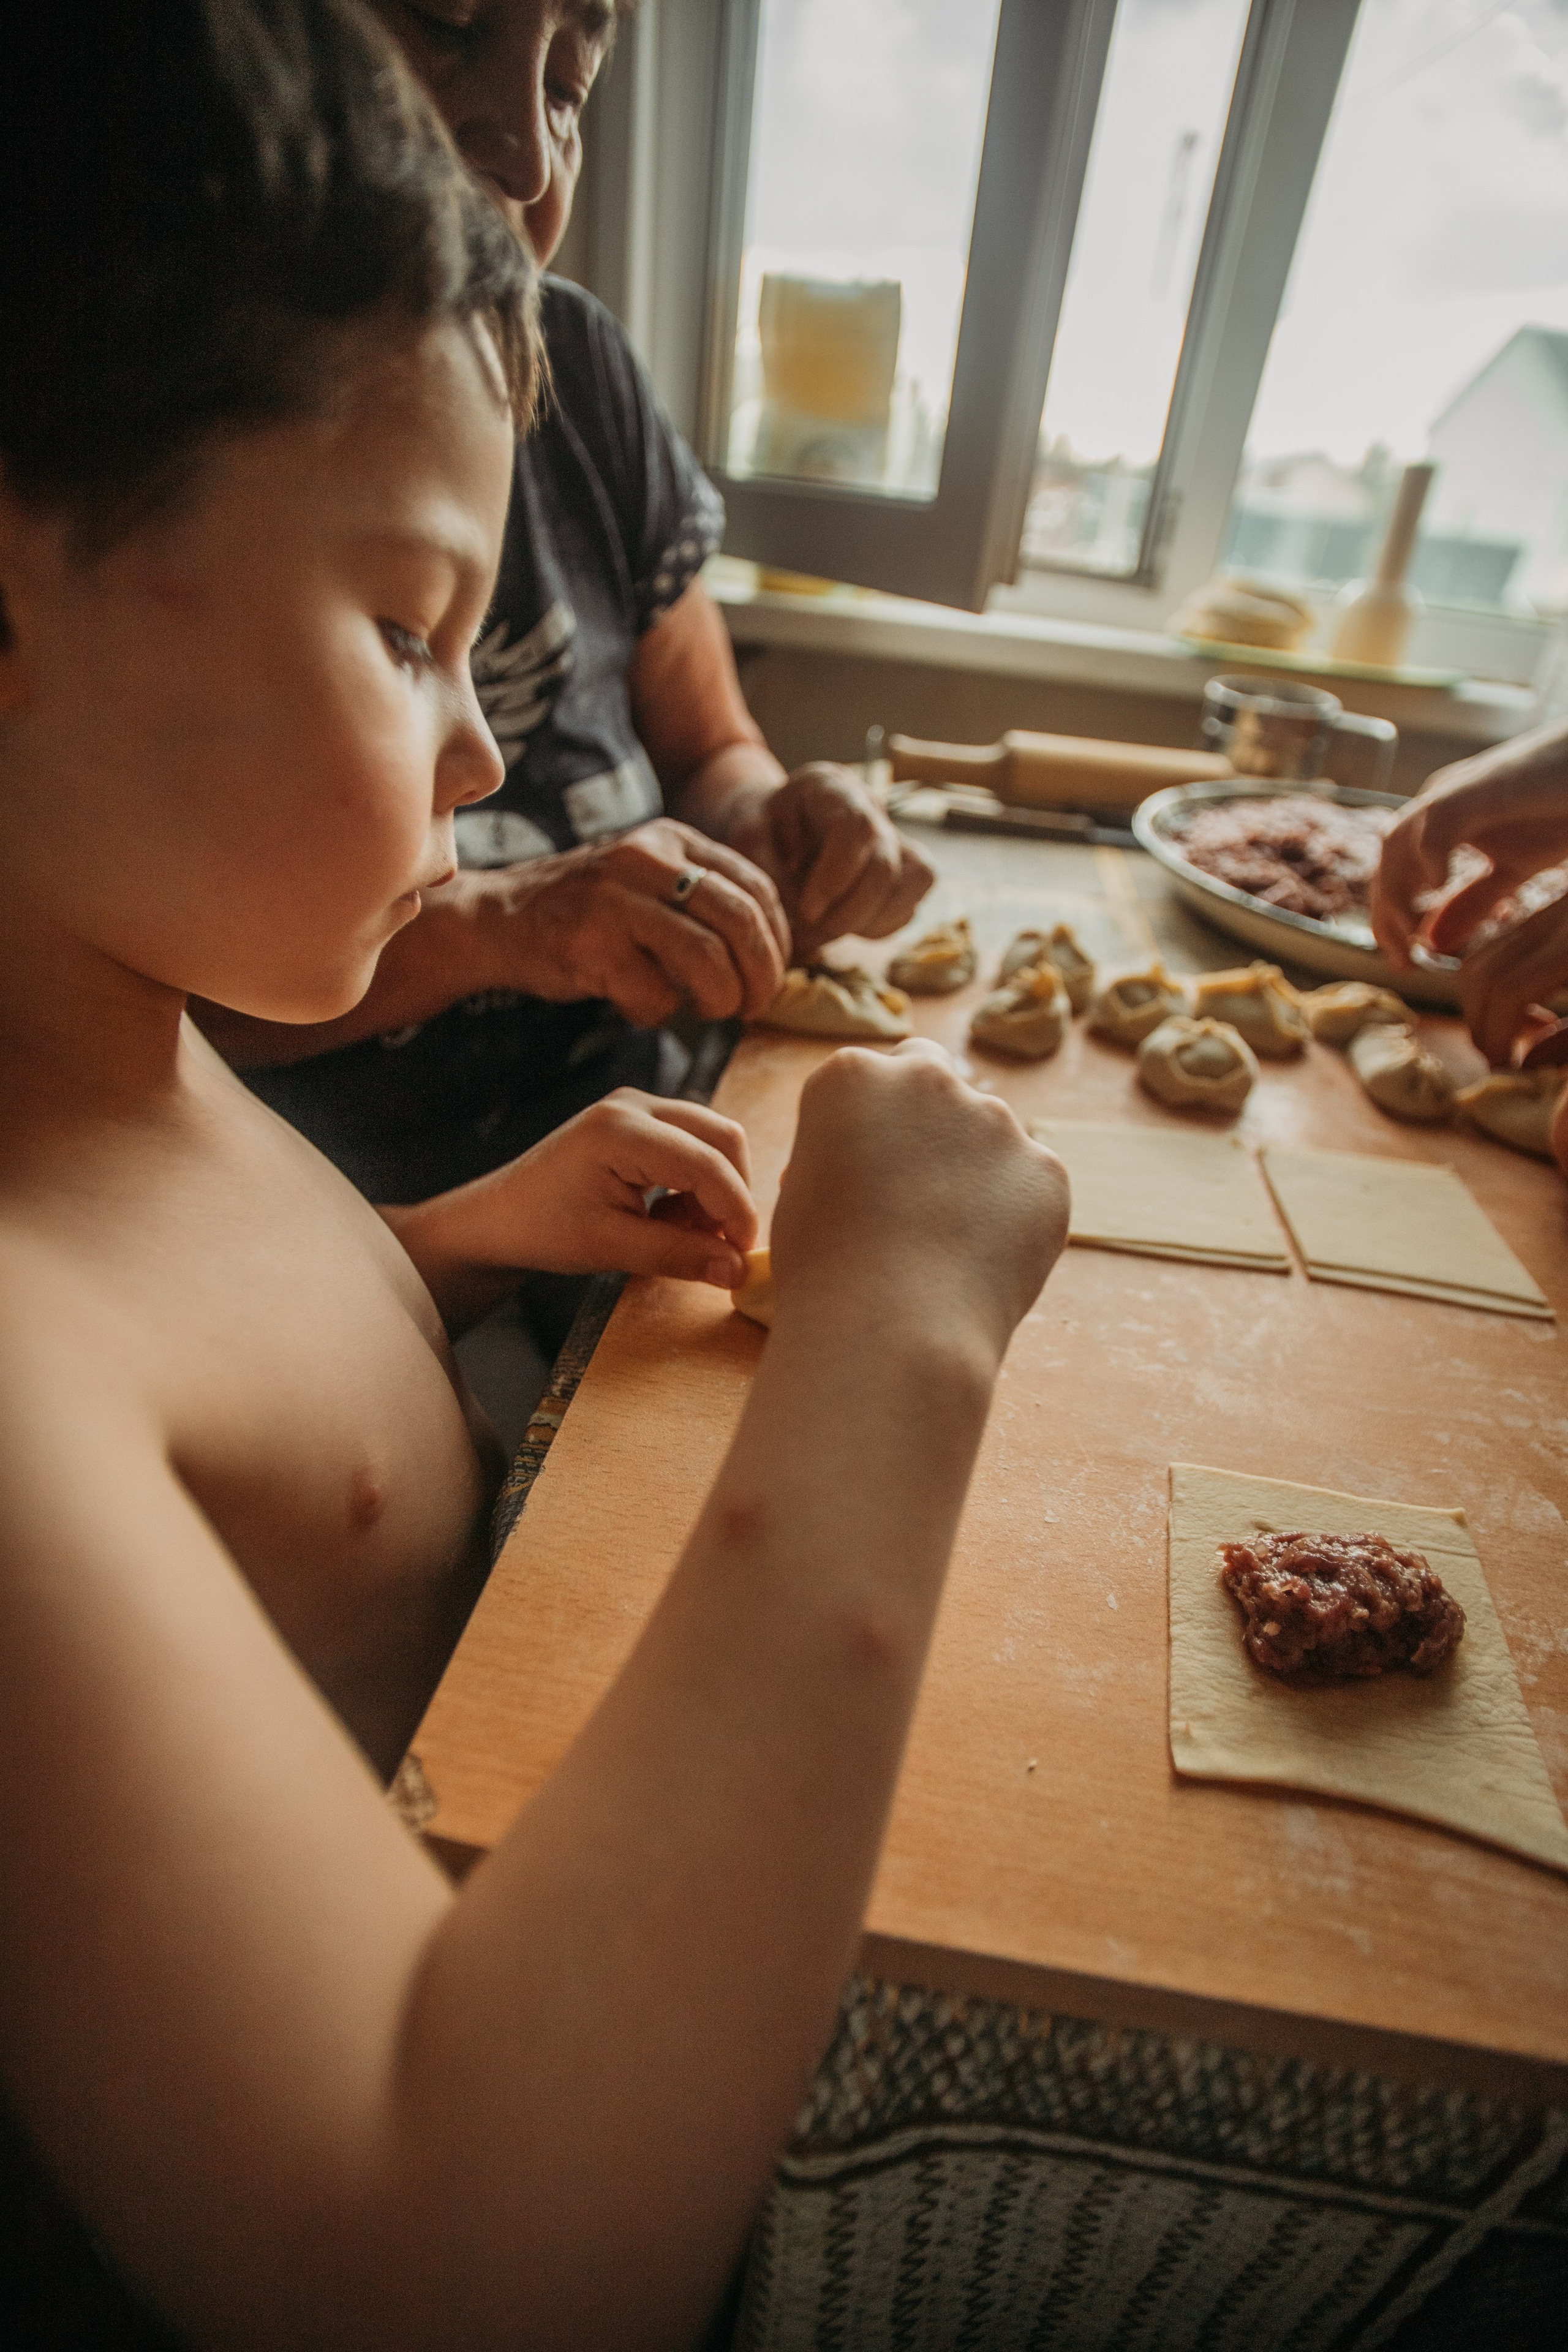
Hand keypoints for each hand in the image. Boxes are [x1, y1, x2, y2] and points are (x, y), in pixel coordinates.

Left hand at [413, 1090, 757, 1288]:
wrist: (499, 1217)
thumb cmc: (543, 1229)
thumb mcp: (611, 1248)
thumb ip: (678, 1254)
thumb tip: (738, 1270)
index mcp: (622, 1130)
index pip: (707, 1163)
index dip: (736, 1210)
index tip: (744, 1255)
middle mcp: (635, 1105)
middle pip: (720, 1137)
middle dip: (732, 1193)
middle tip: (726, 1246)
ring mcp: (637, 1108)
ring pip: (710, 1140)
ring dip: (715, 1190)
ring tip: (690, 1236)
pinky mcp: (638, 1121)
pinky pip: (690, 1145)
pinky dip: (696, 1184)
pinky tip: (670, 1218)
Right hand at [471, 819, 788, 1024]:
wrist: (496, 918)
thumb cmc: (586, 912)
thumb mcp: (646, 879)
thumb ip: (700, 897)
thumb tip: (769, 951)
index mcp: (671, 840)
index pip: (756, 888)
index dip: (778, 942)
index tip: (770, 976)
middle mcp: (647, 860)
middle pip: (741, 922)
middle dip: (761, 976)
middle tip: (752, 1007)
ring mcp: (616, 900)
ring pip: (707, 958)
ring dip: (719, 999)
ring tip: (708, 1011)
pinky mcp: (590, 945)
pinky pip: (654, 994)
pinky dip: (659, 1013)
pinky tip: (641, 1007)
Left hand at [722, 765, 934, 958]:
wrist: (769, 832)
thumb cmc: (757, 834)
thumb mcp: (747, 847)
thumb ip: (774, 878)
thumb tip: (809, 922)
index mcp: (830, 787)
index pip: (856, 826)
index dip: (837, 876)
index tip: (808, 911)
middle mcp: (870, 806)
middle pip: (886, 861)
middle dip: (851, 910)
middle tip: (812, 928)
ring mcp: (893, 836)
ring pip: (914, 880)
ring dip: (871, 918)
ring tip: (827, 926)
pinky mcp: (903, 869)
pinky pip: (910, 902)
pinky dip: (881, 924)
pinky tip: (845, 923)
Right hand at [769, 1040, 1068, 1359]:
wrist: (889, 1335)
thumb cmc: (823, 1274)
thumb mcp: (802, 1194)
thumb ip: (844, 1153)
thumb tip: (876, 1161)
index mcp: (853, 1076)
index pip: (872, 1075)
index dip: (871, 1123)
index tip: (867, 1166)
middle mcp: (928, 1081)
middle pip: (933, 1081)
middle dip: (927, 1118)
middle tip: (916, 1187)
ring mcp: (996, 1122)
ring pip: (987, 1135)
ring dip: (972, 1170)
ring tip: (946, 1247)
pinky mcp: (1045, 1170)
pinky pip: (1028, 1184)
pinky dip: (1012, 1214)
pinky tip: (982, 1262)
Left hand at [1371, 722, 1567, 967]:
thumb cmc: (1559, 810)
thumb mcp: (1512, 869)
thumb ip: (1472, 902)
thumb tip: (1433, 942)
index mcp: (1441, 823)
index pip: (1395, 873)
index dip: (1390, 920)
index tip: (1404, 963)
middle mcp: (1438, 804)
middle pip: (1388, 861)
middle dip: (1386, 915)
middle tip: (1402, 962)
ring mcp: (1454, 791)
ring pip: (1398, 843)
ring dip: (1397, 892)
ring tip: (1413, 935)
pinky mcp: (1478, 785)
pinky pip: (1439, 819)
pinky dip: (1431, 853)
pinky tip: (1438, 886)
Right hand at [1453, 890, 1567, 1067]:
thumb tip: (1525, 1064)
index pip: (1508, 992)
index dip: (1497, 1038)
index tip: (1506, 1069)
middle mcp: (1557, 920)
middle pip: (1480, 973)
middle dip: (1480, 1025)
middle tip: (1500, 1058)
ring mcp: (1551, 912)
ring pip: (1482, 958)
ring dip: (1483, 1004)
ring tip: (1513, 1035)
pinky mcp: (1551, 912)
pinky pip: (1500, 946)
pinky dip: (1497, 982)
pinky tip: (1531, 1006)